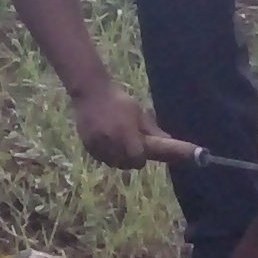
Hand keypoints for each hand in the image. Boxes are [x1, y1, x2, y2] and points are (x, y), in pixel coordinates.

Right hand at [70, 86, 197, 169]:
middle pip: (129, 164)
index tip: (148, 150)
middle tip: (134, 143)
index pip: (140, 160)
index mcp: (128, 137)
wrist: (90, 93)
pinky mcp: (89, 148)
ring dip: (121, 158)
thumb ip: (152, 130)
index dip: (144, 156)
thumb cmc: (118, 101)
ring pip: (116, 163)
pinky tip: (108, 140)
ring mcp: (99, 148)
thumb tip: (168, 140)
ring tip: (120, 141)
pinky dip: (108, 154)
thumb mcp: (138, 113)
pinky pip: (104, 159)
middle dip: (134, 158)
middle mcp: (113, 146)